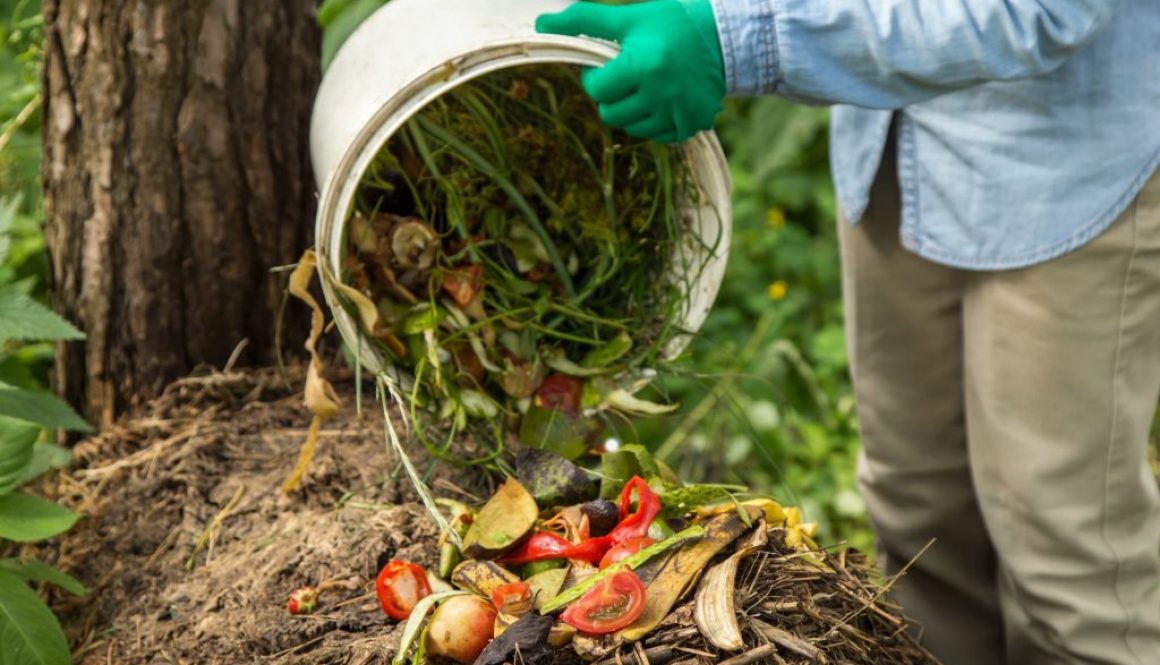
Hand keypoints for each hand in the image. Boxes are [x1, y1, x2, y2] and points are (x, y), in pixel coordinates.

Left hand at [536, 0, 725, 142]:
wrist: (727, 37)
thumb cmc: (672, 22)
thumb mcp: (628, 16)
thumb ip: (584, 19)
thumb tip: (542, 24)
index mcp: (644, 65)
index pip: (597, 89)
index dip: (595, 77)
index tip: (608, 64)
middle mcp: (661, 95)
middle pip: (610, 114)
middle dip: (611, 96)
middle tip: (626, 76)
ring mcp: (678, 114)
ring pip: (631, 128)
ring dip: (631, 110)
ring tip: (646, 86)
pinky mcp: (691, 126)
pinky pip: (656, 136)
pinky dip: (654, 120)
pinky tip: (664, 98)